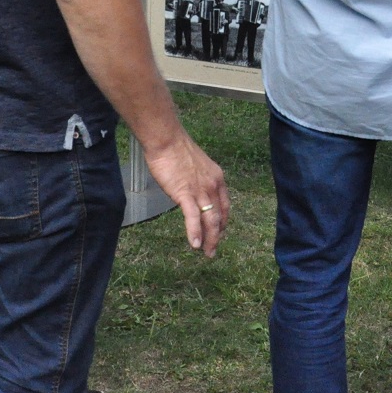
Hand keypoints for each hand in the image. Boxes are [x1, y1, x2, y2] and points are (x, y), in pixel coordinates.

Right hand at [143, 135, 229, 256]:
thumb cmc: (176, 150)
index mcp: (217, 178)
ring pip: (210, 220)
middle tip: (213, 250)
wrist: (167, 140)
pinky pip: (193, 218)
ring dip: (210, 239)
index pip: (224, 206)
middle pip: (219, 217)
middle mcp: (213, 186)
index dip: (223, 222)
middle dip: (217, 236)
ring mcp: (200, 190)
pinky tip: (195, 245)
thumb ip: (197, 181)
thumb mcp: (195, 166)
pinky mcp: (185, 194)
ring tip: (207, 252)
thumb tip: (192, 192)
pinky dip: (195, 233)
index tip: (219, 233)